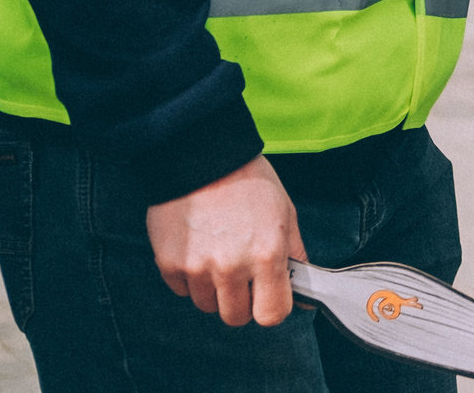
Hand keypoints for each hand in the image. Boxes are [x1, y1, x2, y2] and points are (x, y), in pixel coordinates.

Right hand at [146, 156, 306, 325]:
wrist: (201, 155)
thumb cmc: (248, 181)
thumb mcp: (285, 213)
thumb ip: (295, 255)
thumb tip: (304, 293)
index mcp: (267, 254)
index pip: (271, 315)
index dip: (271, 308)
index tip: (268, 296)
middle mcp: (232, 266)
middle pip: (236, 317)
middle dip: (241, 300)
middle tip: (241, 272)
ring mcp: (198, 268)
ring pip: (207, 306)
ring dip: (214, 289)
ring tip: (218, 252)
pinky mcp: (170, 264)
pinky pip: (182, 290)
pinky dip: (189, 276)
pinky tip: (197, 246)